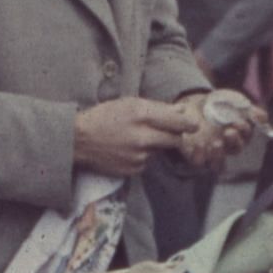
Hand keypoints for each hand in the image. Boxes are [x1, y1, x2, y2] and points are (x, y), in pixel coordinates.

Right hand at [73, 96, 200, 177]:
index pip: (178, 122)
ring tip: (134, 138)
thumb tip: (182, 111)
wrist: (79, 140)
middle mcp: (143, 137)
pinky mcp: (133, 169)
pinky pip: (147, 162)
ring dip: (154, 145)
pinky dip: (142, 156)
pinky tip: (127, 149)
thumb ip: (157, 108)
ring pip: (159, 151)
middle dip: (175, 136)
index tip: (193, 125)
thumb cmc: (103, 117)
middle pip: (175, 140)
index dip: (189, 124)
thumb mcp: (129, 103)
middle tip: (168, 132)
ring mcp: (139, 155)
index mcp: (142, 115)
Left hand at [171, 89, 265, 173]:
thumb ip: (249, 110)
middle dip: (234, 141)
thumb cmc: (221, 105)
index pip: (246, 136)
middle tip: (229, 131)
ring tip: (216, 143)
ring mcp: (212, 152)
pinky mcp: (196, 154)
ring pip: (219, 164)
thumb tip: (263, 118)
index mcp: (239, 135)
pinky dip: (200, 156)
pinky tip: (200, 144)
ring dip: (219, 156)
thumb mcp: (235, 102)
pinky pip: (199, 162)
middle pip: (235, 149)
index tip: (239, 121)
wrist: (197, 105)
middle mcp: (228, 146)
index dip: (244, 130)